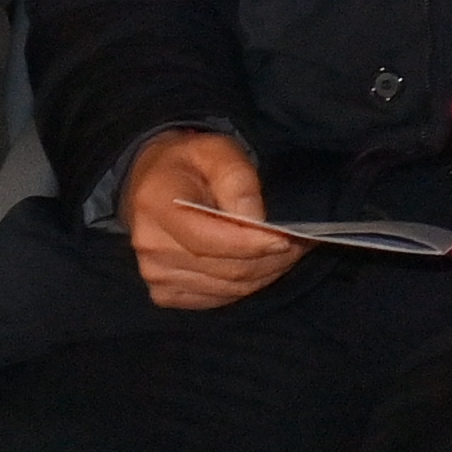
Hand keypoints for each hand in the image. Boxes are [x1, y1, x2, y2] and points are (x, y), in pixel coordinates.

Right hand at [123, 130, 302, 311]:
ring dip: (265, 274)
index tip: (287, 238)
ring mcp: (154, 274)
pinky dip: (246, 286)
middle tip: (301, 244)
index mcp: (156, 204)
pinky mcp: (164, 293)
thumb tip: (254, 220)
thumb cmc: (190, 164)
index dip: (253, 244)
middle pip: (225, 270)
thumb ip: (237, 180)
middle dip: (271, 260)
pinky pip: (216, 300)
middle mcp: (150, 245)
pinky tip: (262, 265)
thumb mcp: (216, 151)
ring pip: (227, 289)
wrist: (152, 184)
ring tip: (289, 253)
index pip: (209, 240)